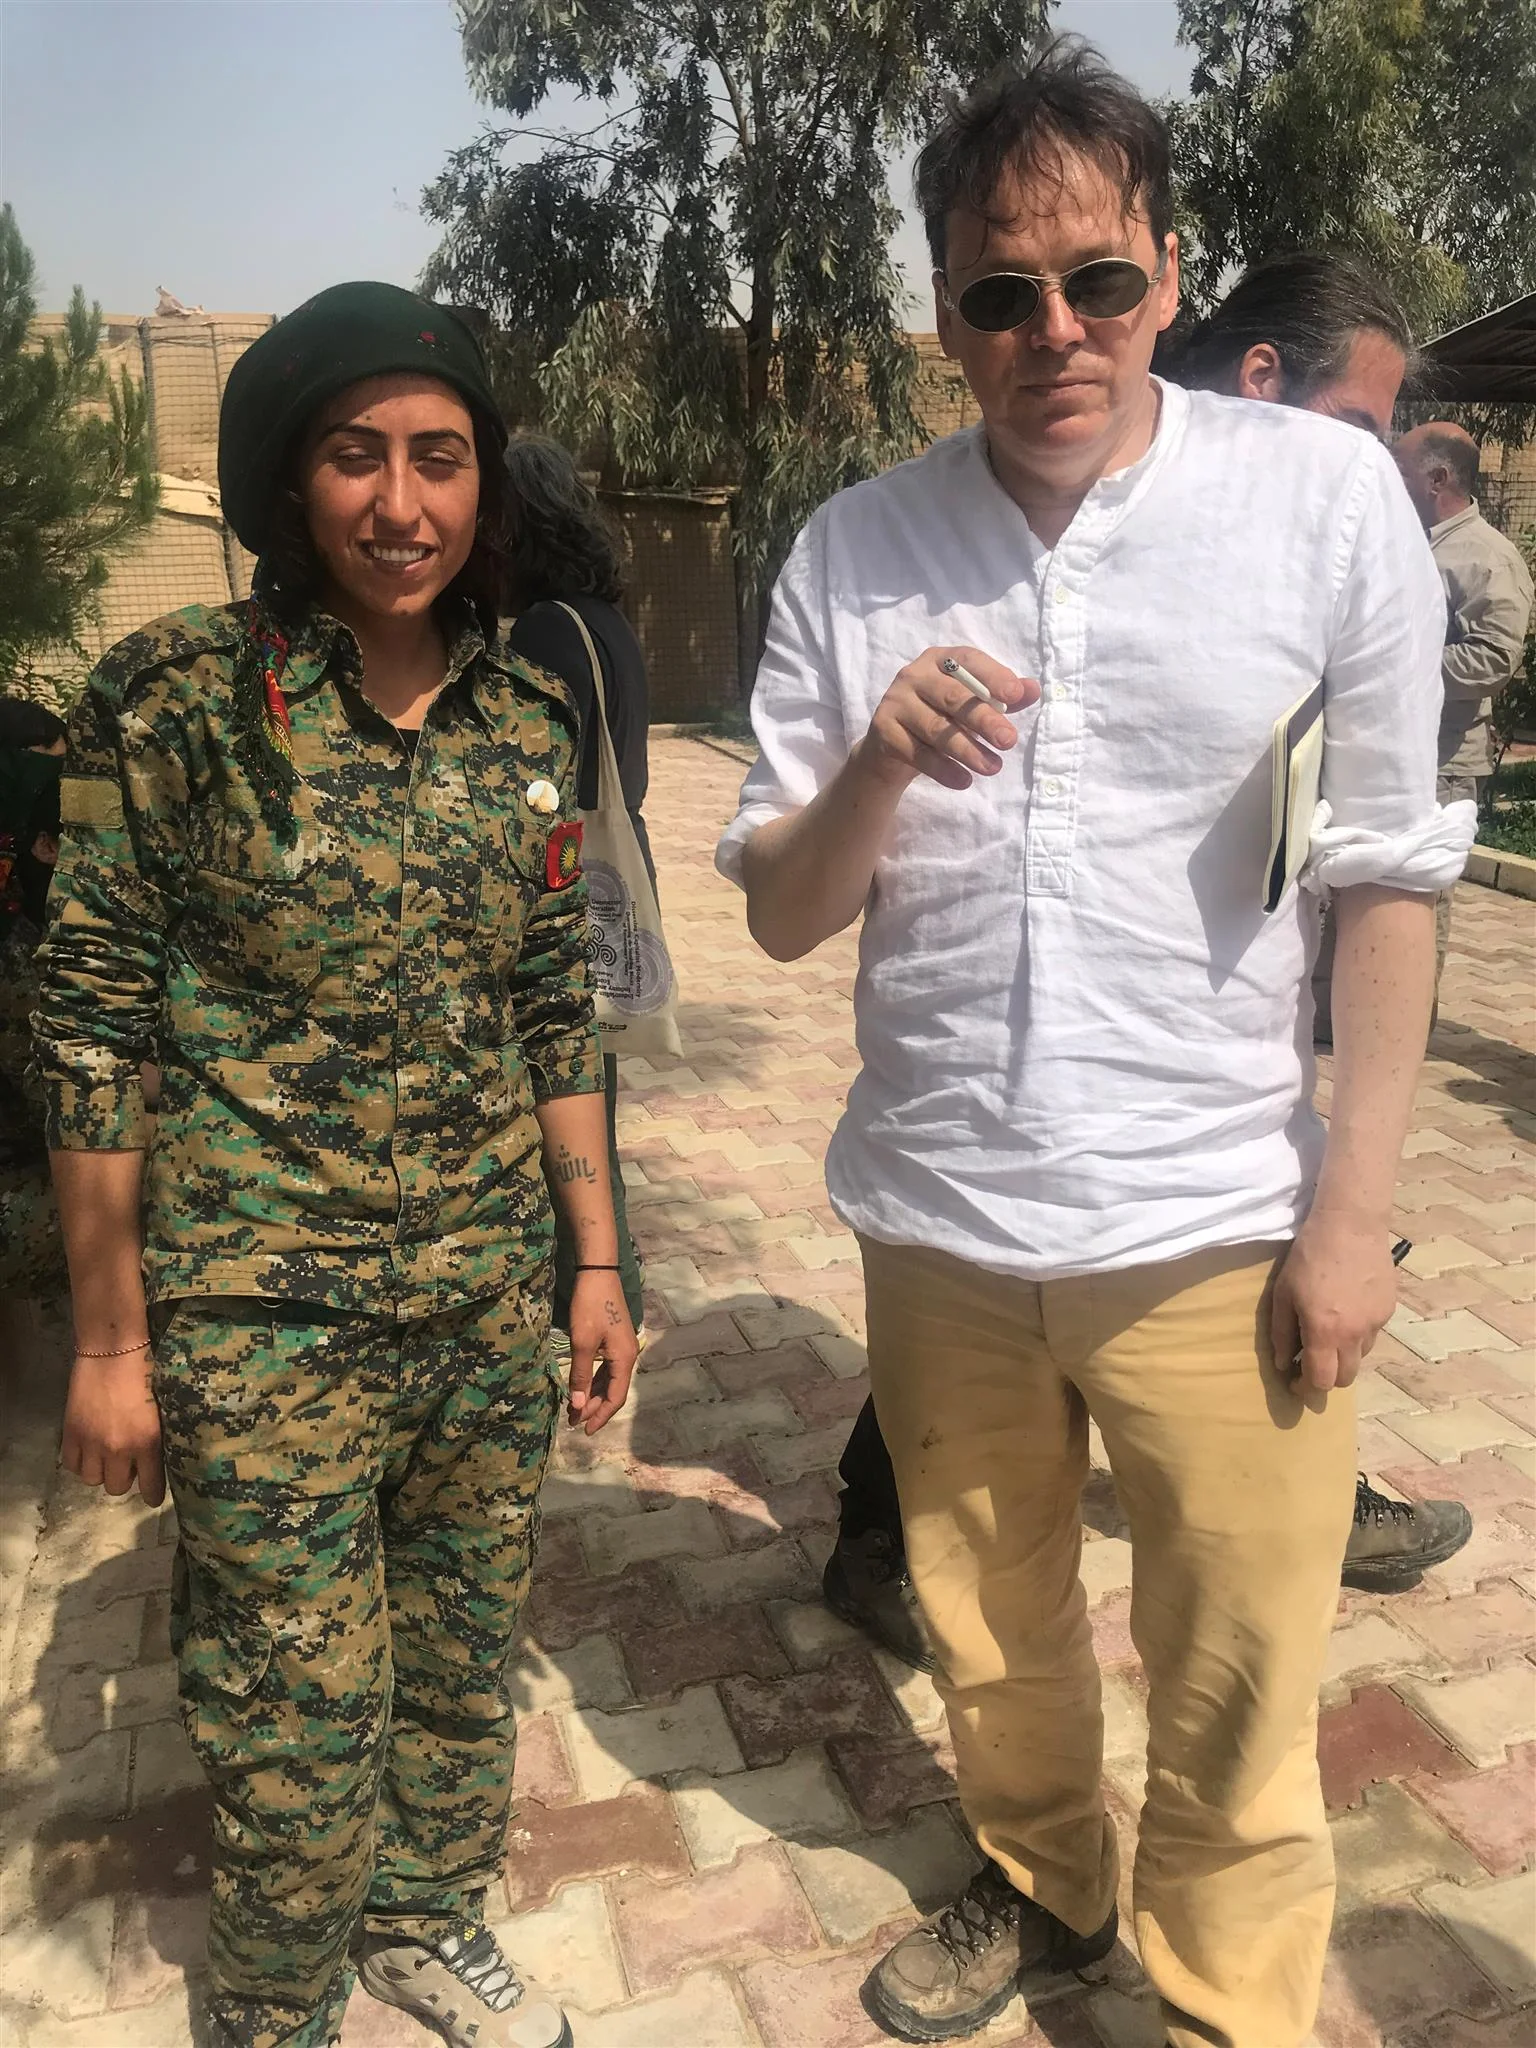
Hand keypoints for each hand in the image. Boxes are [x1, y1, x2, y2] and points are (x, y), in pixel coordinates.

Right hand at [60, 1347, 165, 1505]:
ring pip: (93, 1480)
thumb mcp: (161, 1409)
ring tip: (105, 1457)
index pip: (151, 1485)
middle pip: (118, 1487)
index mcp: (148, 1441)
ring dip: (100, 1472)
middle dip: (124, 1479)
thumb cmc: (146, 1373)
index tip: (152, 1497)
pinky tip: (88, 1451)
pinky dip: (80, 1462)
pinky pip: (72, 1465)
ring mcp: (92, 1443)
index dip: (152, 1495)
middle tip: (127, 1465)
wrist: (113, 1352)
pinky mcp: (71, 1433)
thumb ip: (156, 1437)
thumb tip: (157, 1458)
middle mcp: (119, 1448)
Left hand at [565, 1271, 638, 1434]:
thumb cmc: (591, 1307)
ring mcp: (621, 1348)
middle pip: (612, 1390)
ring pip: (608, 1380)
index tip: (585, 1430)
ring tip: (575, 1409)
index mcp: (624, 1359)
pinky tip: (581, 1387)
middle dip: (594, 1408)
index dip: (601, 1416)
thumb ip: (581, 1375)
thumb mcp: (583, 1342)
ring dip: (592, 1395)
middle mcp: (627, 1356)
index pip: (616, 1397)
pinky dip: (593, 1380)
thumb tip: (578, 1406)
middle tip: (573, 1421)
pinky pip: (605, 1368)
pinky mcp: (613, 1340)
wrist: (598, 1273)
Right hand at [856, 647, 1037, 793]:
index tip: (1015, 694)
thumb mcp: (971, 705)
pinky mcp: (884, 731)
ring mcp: (895, 702)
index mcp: (940, 660)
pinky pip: (918, 753)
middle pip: (953, 697)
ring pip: (937, 729)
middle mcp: (914, 675)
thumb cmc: (940, 717)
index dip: (993, 675)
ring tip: (993, 768)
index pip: (968, 661)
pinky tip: (964, 781)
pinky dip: (944, 770)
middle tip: (1009, 741)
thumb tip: (1033, 690)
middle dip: (985, 720)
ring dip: (968, 751)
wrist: (892, 747)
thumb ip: (1000, 697)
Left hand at [1272, 1212, 1396, 1394]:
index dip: (1306, 1389)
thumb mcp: (1283, 1294)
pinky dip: (1358, 1333)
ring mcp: (1376, 1323)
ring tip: (1329, 1332)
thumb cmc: (1309, 1257)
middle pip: (1345, 1378)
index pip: (1321, 1382)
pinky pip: (1372, 1333)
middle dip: (1326, 1379)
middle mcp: (1355, 1334)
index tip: (1295, 1383)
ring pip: (1361, 1357)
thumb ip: (1282, 1334)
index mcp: (1325, 1332)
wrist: (1351, 1225)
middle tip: (1311, 1364)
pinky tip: (1347, 1309)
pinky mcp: (1389, 1309)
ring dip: (1344, 1355)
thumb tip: (1283, 1365)